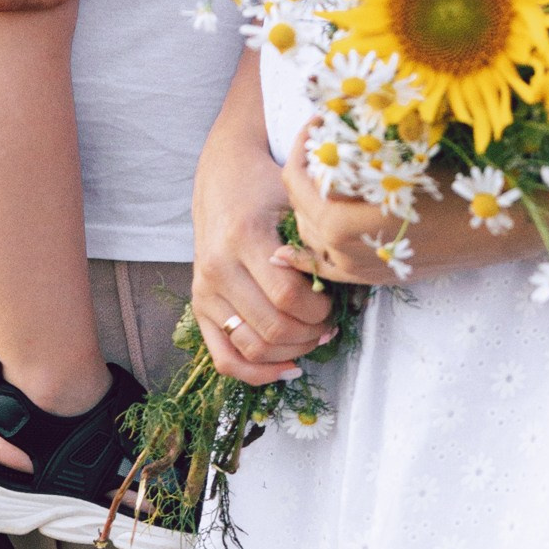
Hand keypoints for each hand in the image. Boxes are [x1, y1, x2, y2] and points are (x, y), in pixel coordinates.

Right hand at [191, 80, 331, 385]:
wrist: (223, 175)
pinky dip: (256, 373)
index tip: (334, 302)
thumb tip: (349, 287)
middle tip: (330, 324)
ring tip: (312, 338)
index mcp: (243, 237)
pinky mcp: (199, 305)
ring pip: (251, 348)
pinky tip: (287, 367)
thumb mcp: (295, 199)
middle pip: (272, 328)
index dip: (319, 310)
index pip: (287, 296)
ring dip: (290, 353)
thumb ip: (316, 240)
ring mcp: (204, 290)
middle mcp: (217, 267)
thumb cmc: (267, 185)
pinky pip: (224, 356)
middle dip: (310, 334)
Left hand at [280, 130, 535, 283]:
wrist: (498, 230)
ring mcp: (360, 270)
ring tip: (326, 171)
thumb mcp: (403, 160)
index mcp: (347, 223)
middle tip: (321, 140)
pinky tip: (298, 241)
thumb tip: (325, 122)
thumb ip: (358, 151)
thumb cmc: (454, 186)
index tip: (316, 122)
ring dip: (309, 202)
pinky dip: (311, 249)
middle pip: (300, 208)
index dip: (302, 147)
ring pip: (311, 235)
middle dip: (304, 170)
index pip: (299, 183)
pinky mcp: (375, 278)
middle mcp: (346, 253)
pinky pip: (327, 266)